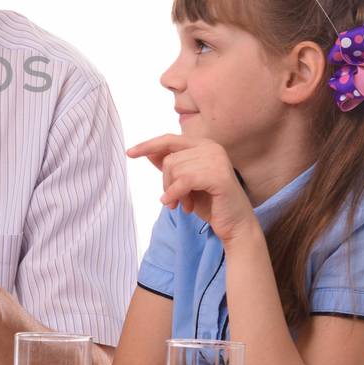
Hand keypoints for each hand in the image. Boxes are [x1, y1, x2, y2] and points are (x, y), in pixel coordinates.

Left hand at [126, 135, 256, 242]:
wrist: (234, 225)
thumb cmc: (210, 203)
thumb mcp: (184, 182)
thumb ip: (170, 165)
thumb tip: (149, 152)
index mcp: (203, 145)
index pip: (169, 140)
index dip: (148, 146)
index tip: (129, 153)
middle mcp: (211, 147)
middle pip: (169, 159)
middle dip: (165, 182)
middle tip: (172, 199)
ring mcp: (217, 160)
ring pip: (175, 170)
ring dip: (173, 192)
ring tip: (183, 204)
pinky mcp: (219, 176)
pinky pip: (184, 181)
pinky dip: (176, 194)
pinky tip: (181, 205)